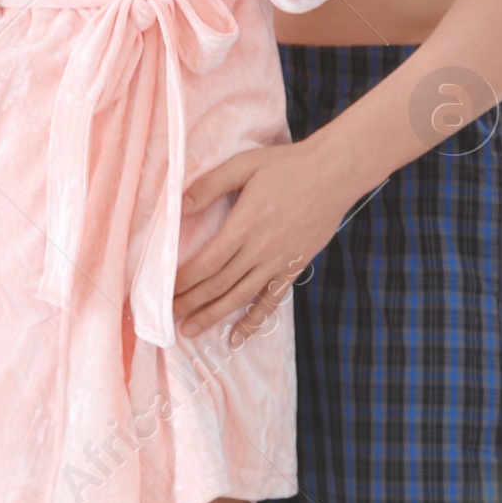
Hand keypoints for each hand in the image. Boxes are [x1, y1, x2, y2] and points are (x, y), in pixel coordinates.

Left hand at [175, 140, 356, 344]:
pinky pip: (272, 301)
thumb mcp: (244, 165)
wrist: (335, 174)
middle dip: (191, 302)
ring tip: (190, 330)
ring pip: (241, 297)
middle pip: (219, 284)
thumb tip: (181, 206)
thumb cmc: (287, 166)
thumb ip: (211, 185)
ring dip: (213, 315)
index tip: (166, 289)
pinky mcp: (295, 267)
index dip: (185, 279)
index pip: (208, 262)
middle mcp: (261, 249)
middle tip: (169, 315)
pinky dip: (254, 321)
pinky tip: (237, 337)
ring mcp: (279, 261)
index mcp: (245, 224)